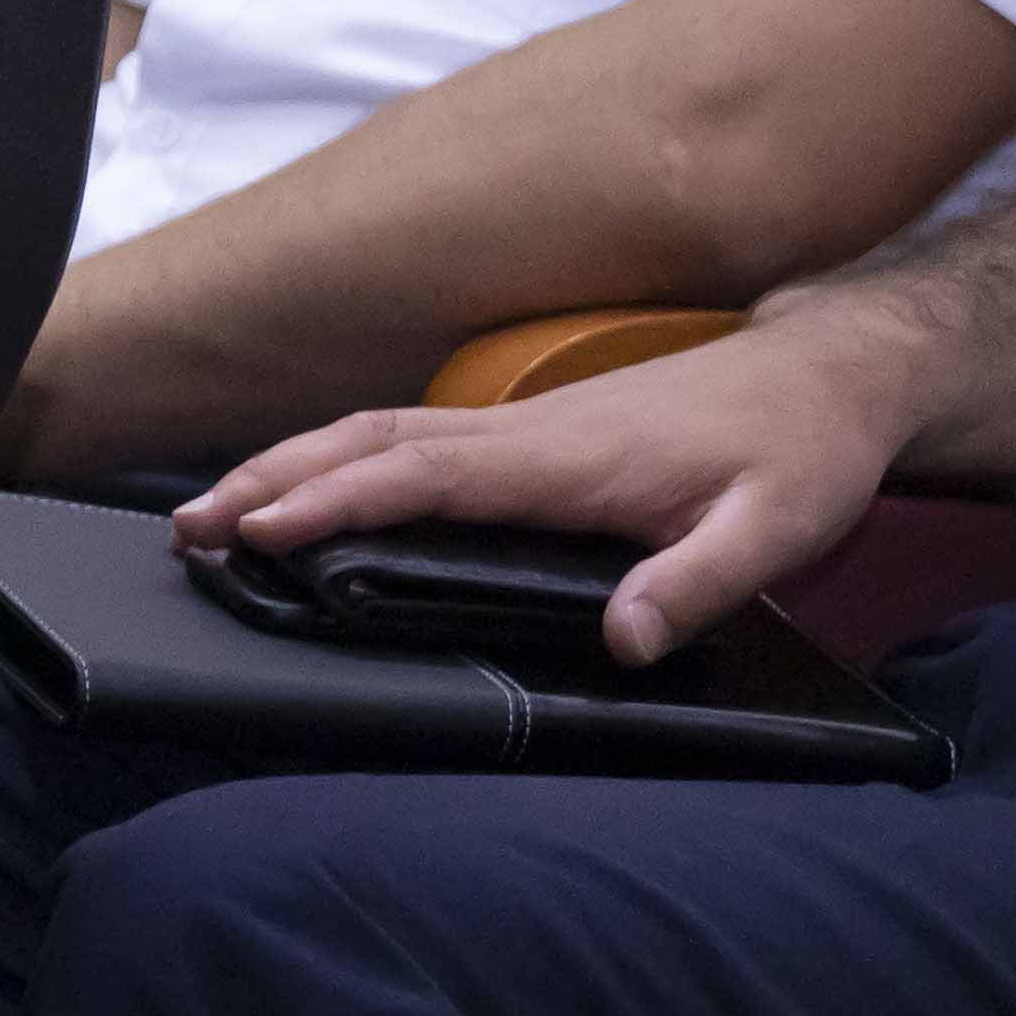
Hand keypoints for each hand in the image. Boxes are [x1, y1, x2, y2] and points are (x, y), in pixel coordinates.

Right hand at [180, 304, 948, 661]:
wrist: (823, 374)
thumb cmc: (798, 452)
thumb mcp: (778, 530)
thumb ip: (697, 584)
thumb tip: (620, 641)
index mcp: (565, 458)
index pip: (424, 474)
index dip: (338, 501)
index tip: (263, 531)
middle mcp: (522, 431)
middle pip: (368, 441)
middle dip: (272, 478)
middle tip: (192, 525)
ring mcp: (517, 426)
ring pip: (375, 432)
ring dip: (290, 465)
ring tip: (217, 509)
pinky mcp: (525, 434)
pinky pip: (404, 438)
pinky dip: (335, 458)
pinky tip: (307, 487)